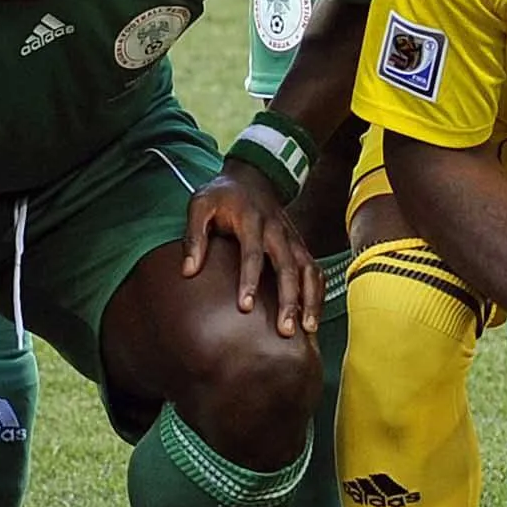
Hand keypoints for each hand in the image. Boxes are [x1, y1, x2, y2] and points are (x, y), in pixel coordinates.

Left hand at [182, 169, 321, 337]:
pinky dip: (318, 293)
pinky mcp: (300, 246)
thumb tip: (188, 271)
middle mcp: (277, 230)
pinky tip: (312, 317)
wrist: (251, 176)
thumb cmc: (222, 195)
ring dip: (310, 300)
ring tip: (308, 329)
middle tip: (285, 330)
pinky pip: (315, 270)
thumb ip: (194, 236)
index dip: (249, 280)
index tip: (244, 307)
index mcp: (251, 220)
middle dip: (289, 299)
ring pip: (308, 270)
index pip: (253, 253)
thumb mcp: (200, 205)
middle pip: (287, 267)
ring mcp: (292, 238)